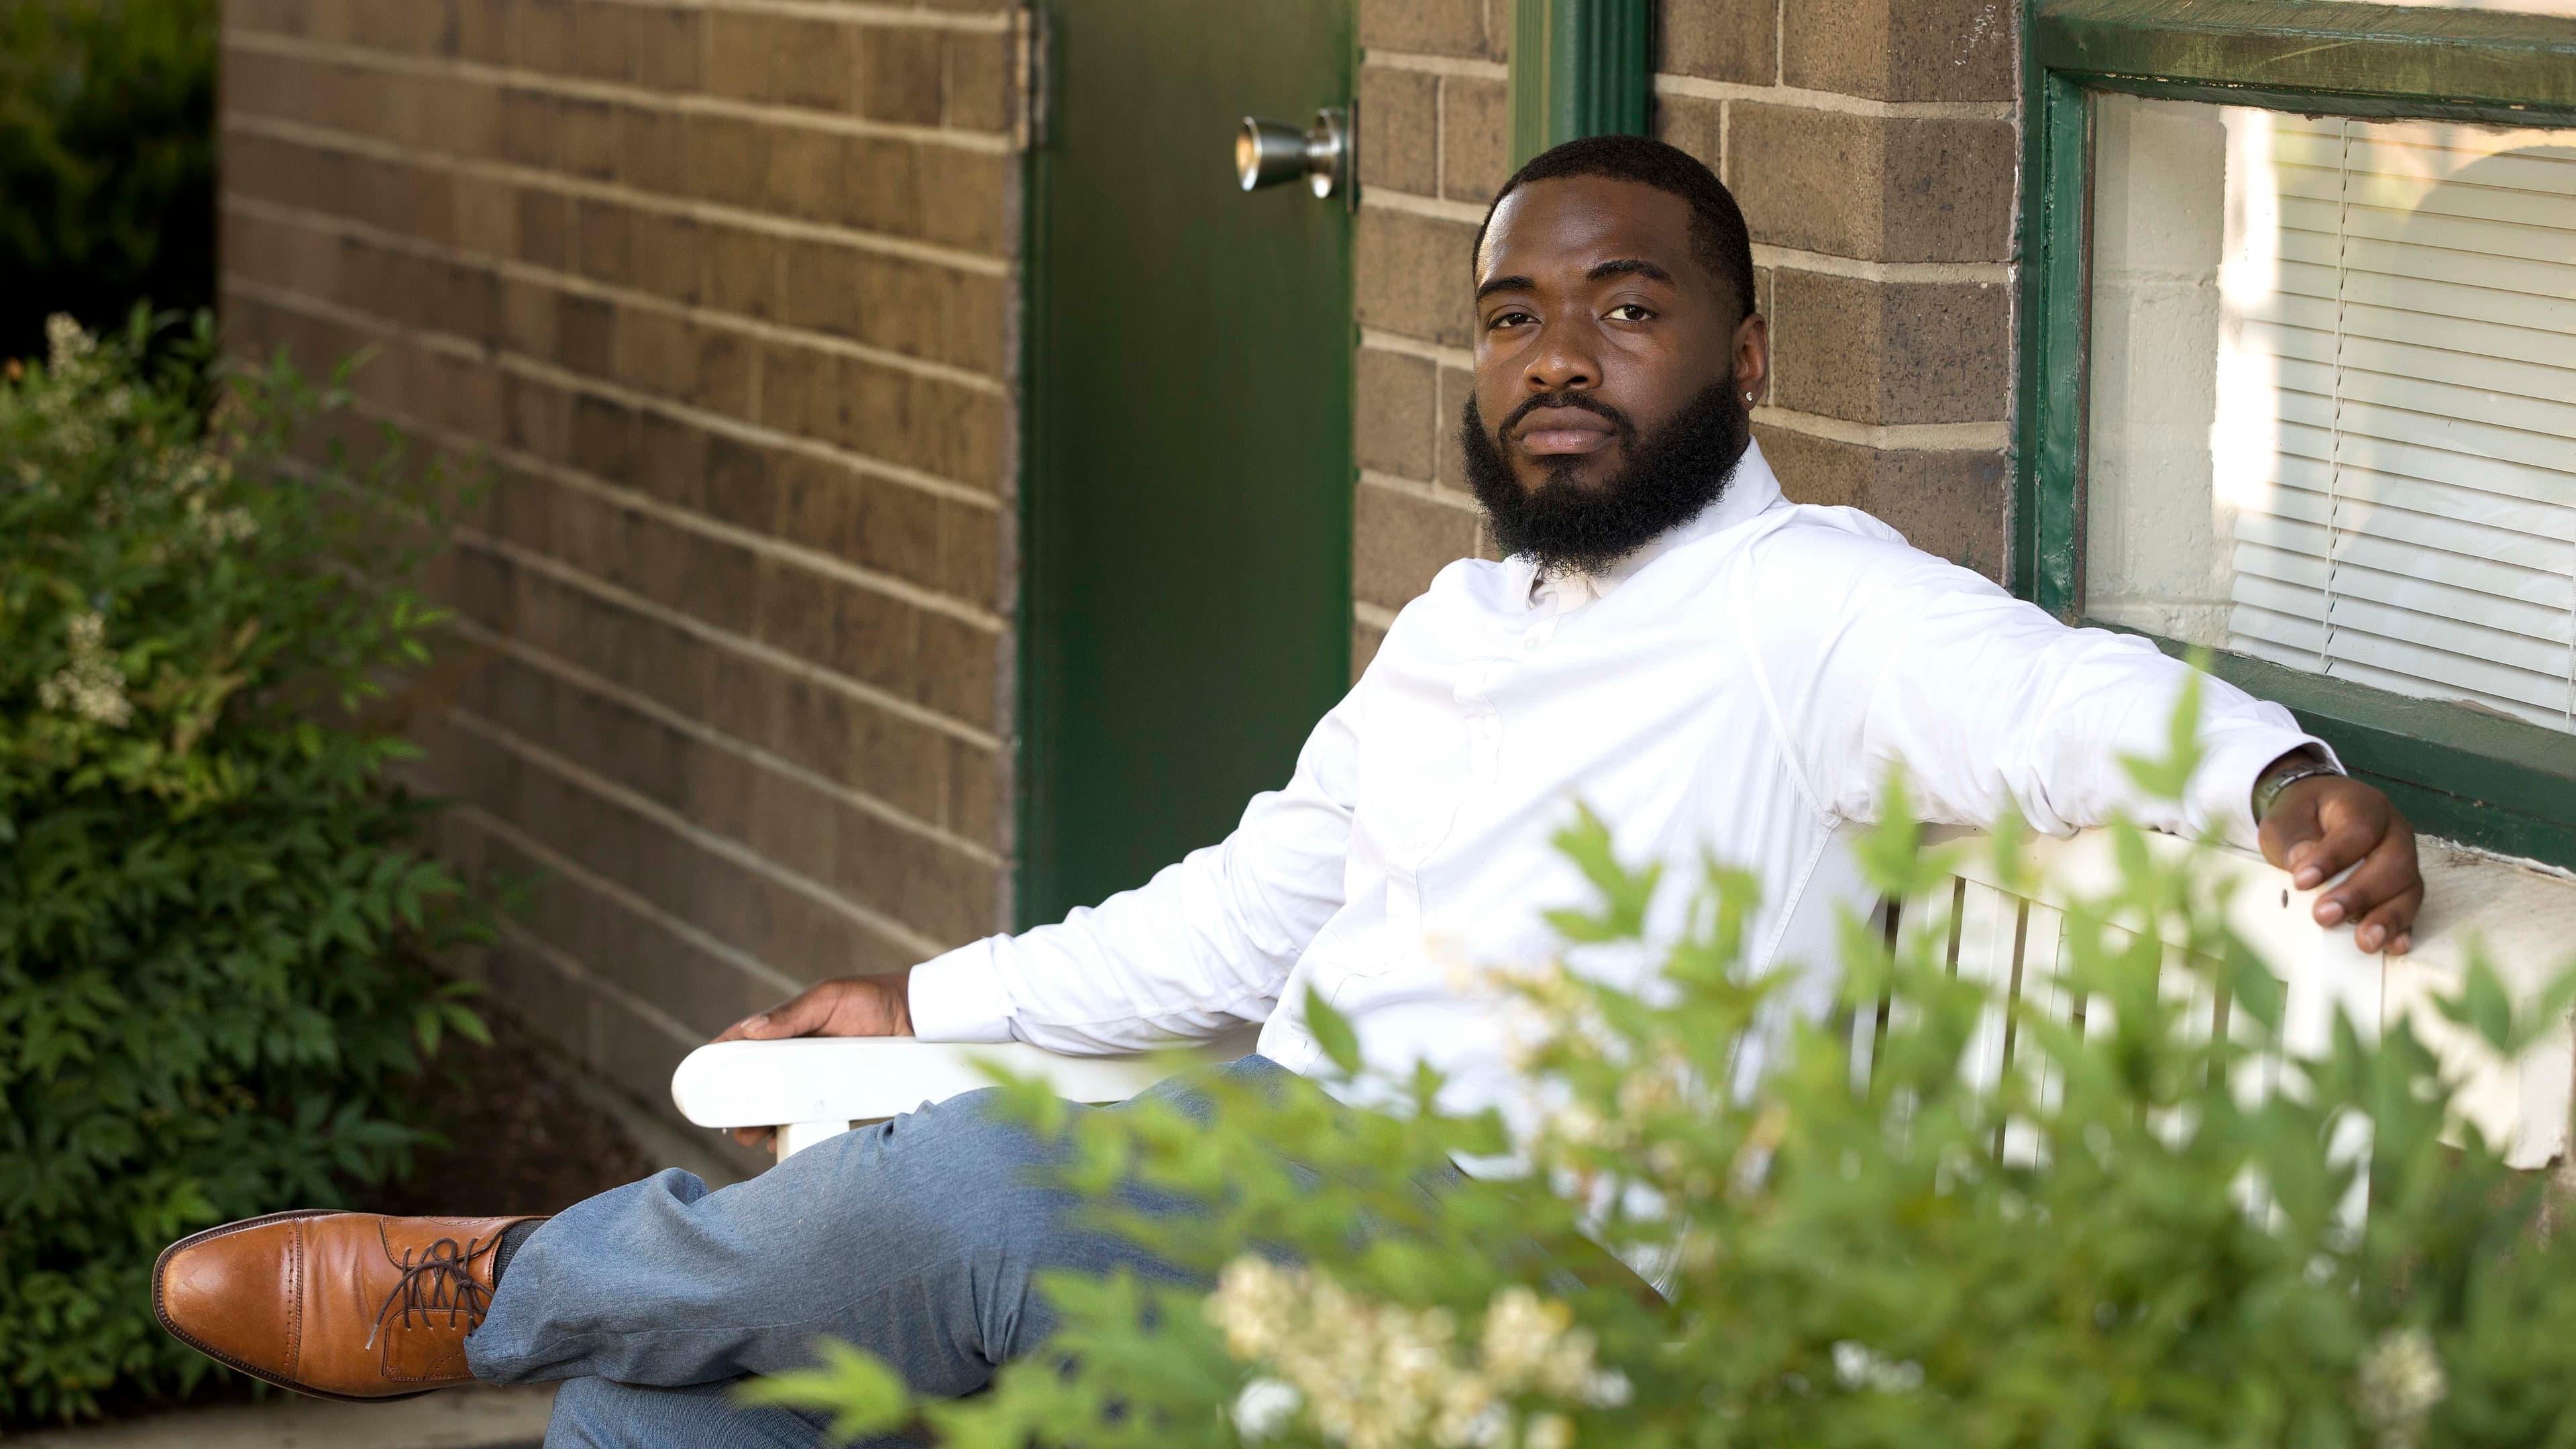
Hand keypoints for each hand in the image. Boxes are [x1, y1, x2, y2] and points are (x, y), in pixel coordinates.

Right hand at [711, 972, 913, 1147]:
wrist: (922, 1018)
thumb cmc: (872, 999)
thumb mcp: (827, 1000)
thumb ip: (791, 1015)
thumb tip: (748, 1031)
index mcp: (787, 1029)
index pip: (742, 1048)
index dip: (718, 1067)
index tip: (699, 1088)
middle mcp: (797, 1056)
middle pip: (755, 1086)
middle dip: (738, 1108)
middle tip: (734, 1128)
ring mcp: (817, 1079)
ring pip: (779, 1106)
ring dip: (763, 1124)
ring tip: (758, 1140)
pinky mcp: (840, 1097)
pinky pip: (811, 1118)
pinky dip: (795, 1132)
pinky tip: (787, 1143)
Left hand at [2256, 771, 2421, 955]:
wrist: (2317, 815)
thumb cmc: (2303, 818)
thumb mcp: (2286, 819)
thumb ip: (2293, 838)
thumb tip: (2302, 862)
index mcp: (2364, 807)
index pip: (2357, 830)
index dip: (2332, 857)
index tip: (2302, 880)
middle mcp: (2394, 832)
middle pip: (2393, 862)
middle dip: (2360, 893)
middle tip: (2325, 916)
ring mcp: (2405, 859)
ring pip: (2409, 888)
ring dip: (2388, 917)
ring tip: (2365, 941)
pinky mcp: (2404, 886)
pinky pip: (2410, 907)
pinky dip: (2401, 927)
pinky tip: (2392, 946)